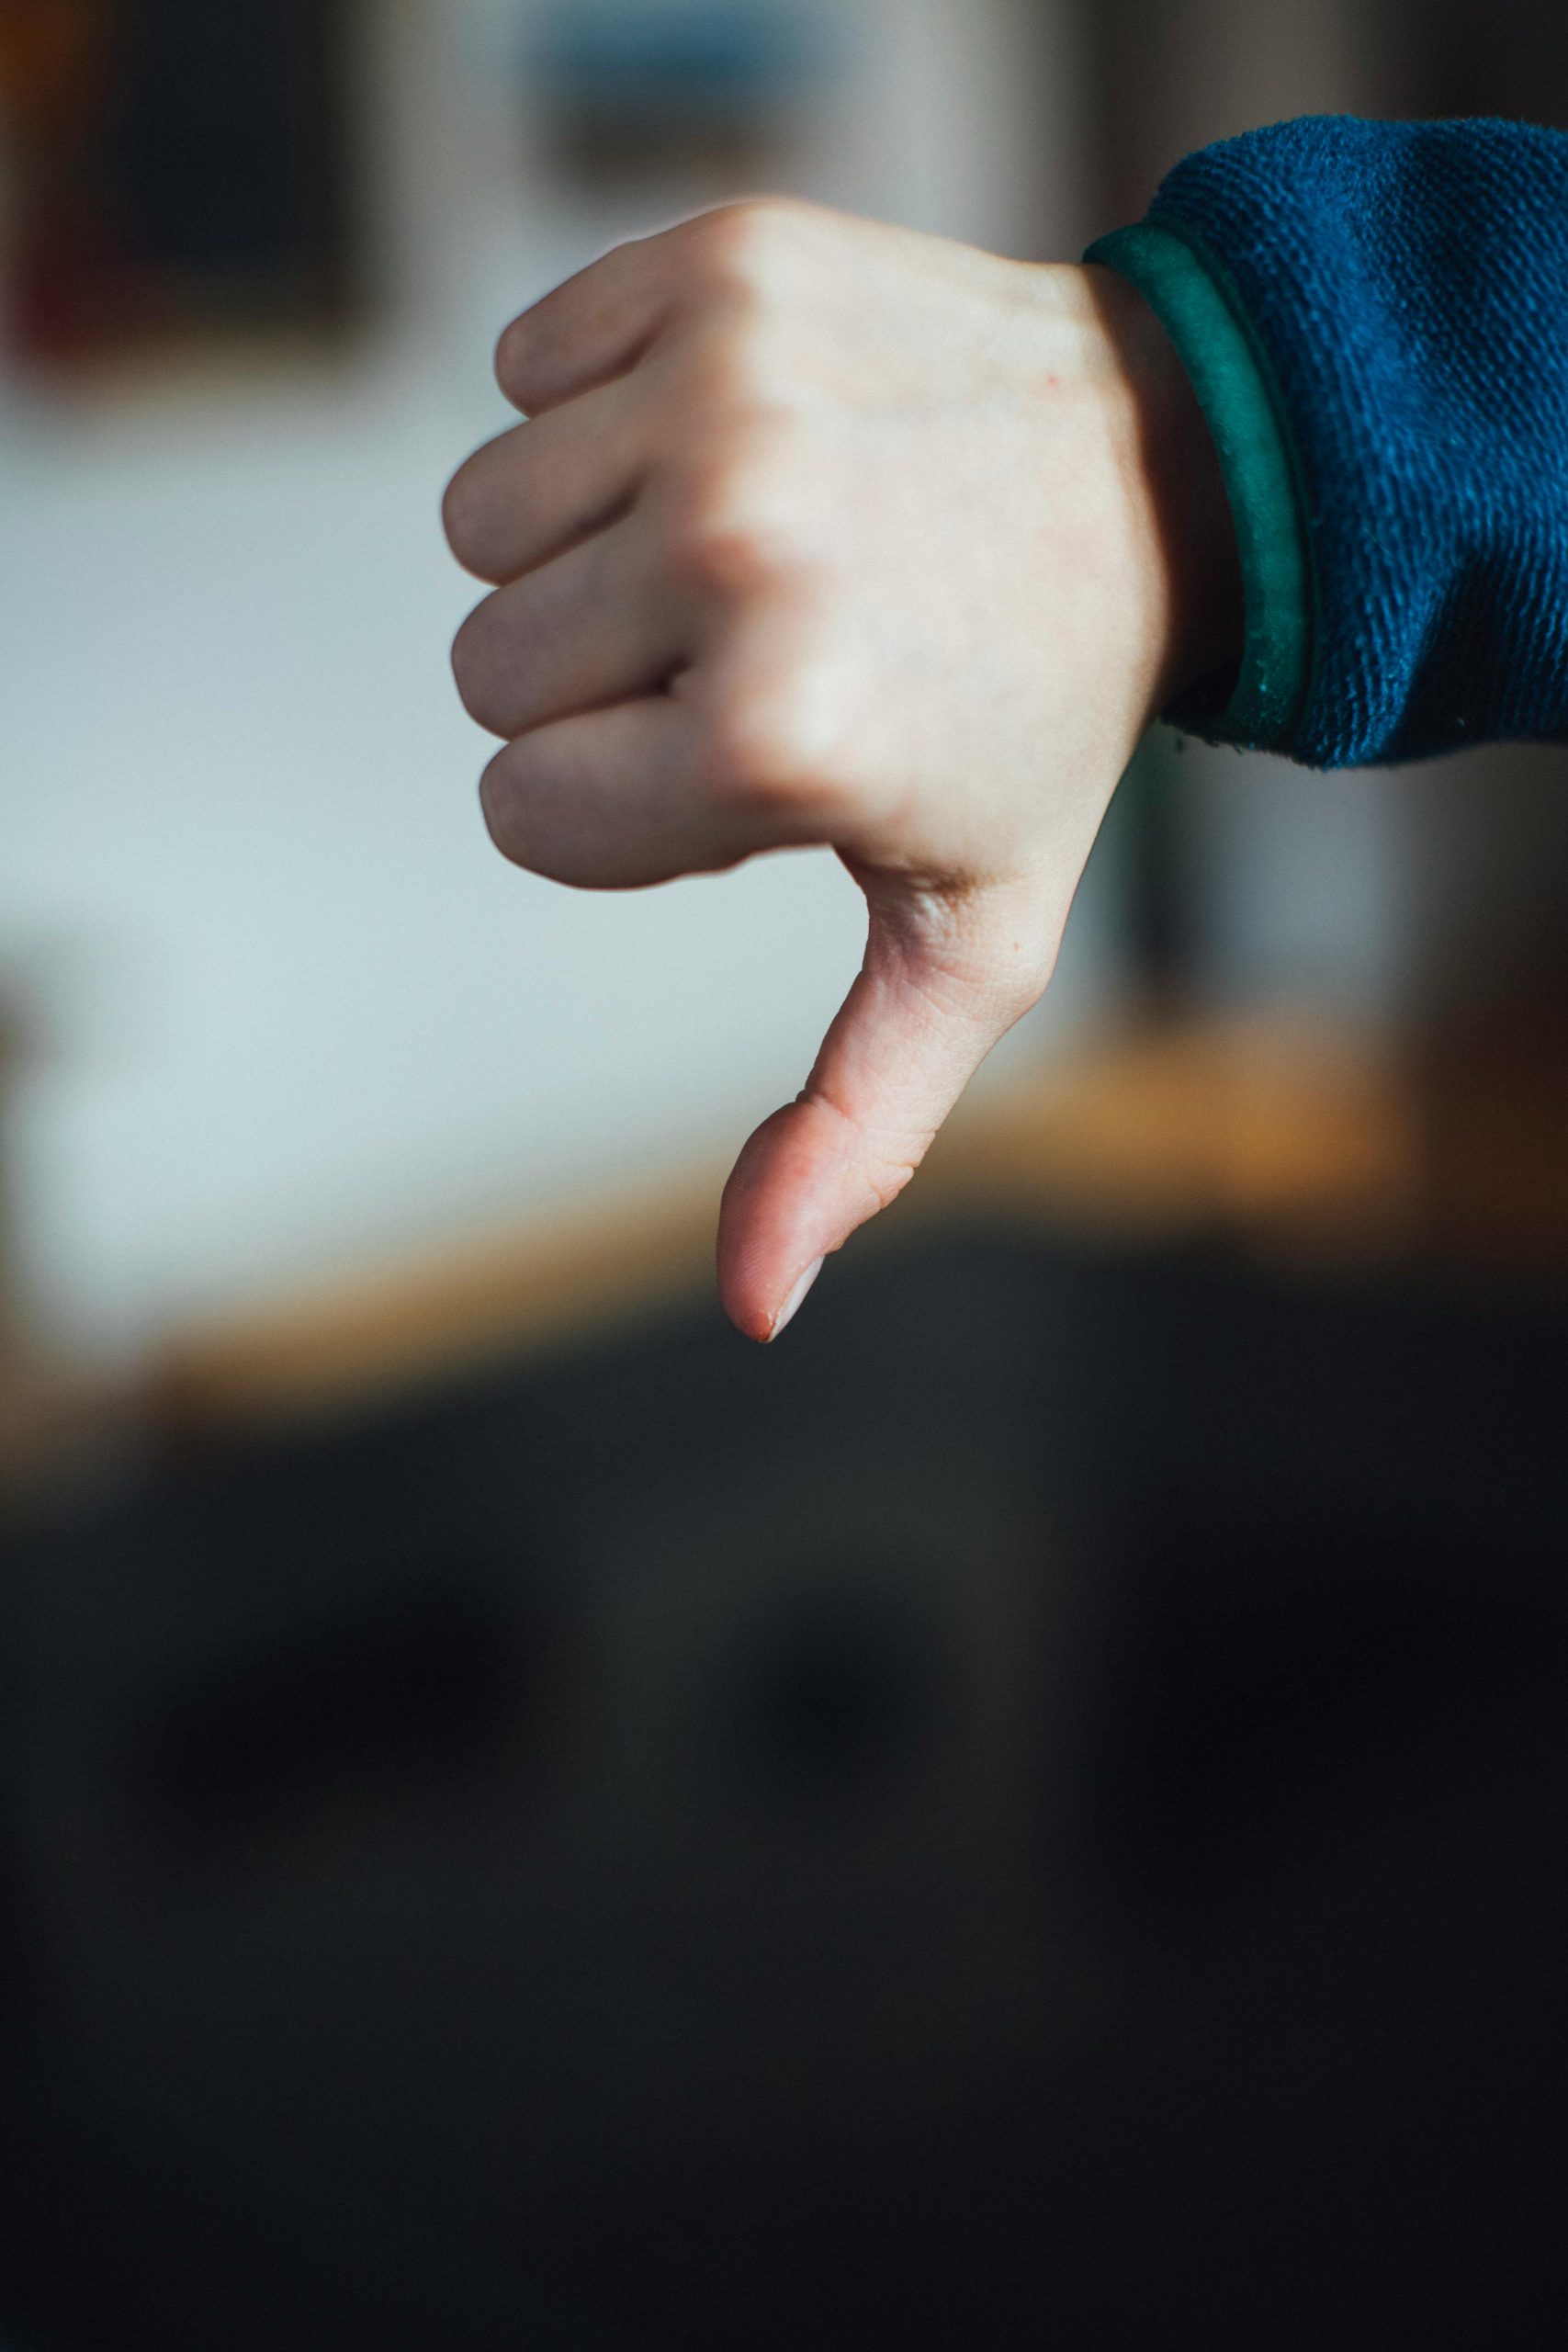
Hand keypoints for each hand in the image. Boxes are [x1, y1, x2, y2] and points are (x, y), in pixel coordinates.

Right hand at [444, 201, 1239, 1339]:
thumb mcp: (968, 947)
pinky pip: (518, 369)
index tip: (753, 764)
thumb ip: (851, 1127)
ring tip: (756, 547)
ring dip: (587, 552)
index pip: (522, 812)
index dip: (625, 811)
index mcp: (777, 740)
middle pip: (483, 671)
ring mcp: (718, 391)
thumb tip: (753, 1307)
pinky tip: (742, 439)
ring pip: (480, 524)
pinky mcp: (710, 260)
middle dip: (601, 687)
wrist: (1167, 467)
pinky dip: (595, 411)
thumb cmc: (1045, 725)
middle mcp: (732, 552)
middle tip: (769, 650)